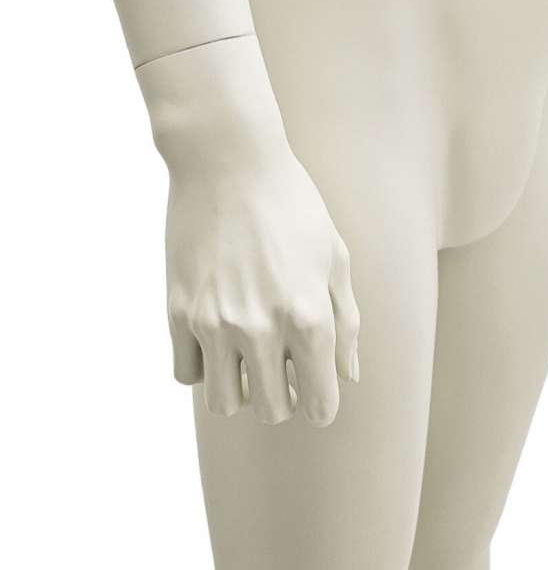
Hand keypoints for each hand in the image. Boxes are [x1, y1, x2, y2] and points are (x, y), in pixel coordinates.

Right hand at [165, 145, 359, 427]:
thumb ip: (346, 322)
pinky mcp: (178, 310)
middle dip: (283, 396)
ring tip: (246, 353)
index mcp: (309, 316)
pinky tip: (216, 334)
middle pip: (272, 411)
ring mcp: (214, 322)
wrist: (227, 159)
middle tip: (281, 364)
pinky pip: (187, 373)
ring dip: (240, 388)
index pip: (320, 405)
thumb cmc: (291, 203)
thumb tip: (346, 375)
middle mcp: (260, 328)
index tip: (314, 384)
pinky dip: (203, 365)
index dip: (322, 401)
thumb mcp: (335, 256)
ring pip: (224, 403)